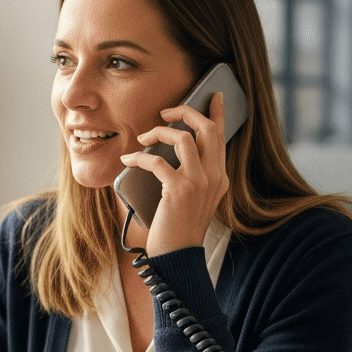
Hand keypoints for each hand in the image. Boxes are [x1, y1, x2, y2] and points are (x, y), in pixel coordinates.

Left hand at [119, 92, 229, 254]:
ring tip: (143, 137)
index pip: (222, 137)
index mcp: (220, 177)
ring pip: (183, 138)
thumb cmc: (178, 229)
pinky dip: (140, 156)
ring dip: (159, 133)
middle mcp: (215, 177)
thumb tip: (170, 151)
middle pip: (206, 129)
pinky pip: (157, 161)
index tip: (214, 95)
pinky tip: (129, 159)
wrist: (178, 257)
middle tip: (166, 111)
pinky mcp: (179, 190)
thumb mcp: (192, 199)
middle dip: (186, 112)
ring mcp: (199, 183)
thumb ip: (191, 175)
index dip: (218, 113)